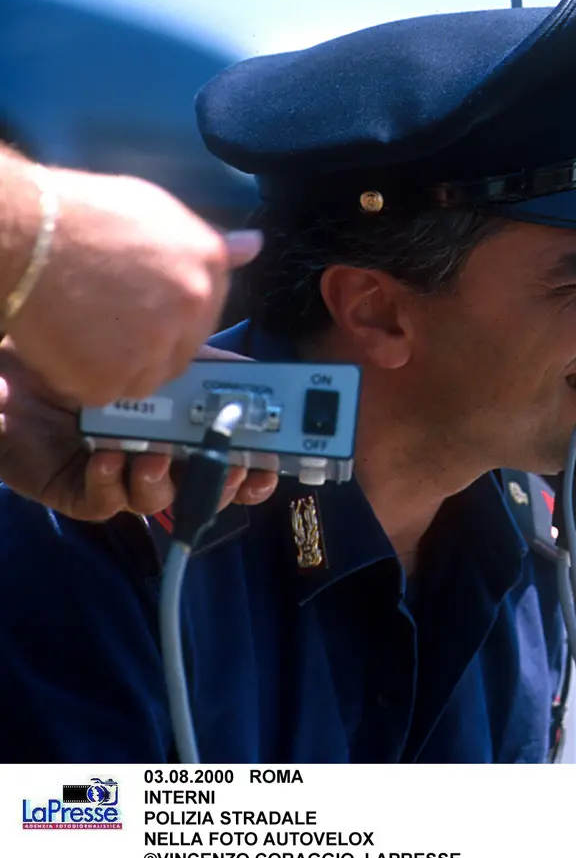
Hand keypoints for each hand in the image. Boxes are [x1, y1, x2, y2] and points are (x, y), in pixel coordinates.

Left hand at [0, 340, 277, 520]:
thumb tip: (264, 374)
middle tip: (226, 468)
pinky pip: (104, 503)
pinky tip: (108, 458)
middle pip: (204, 493)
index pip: (232, 464)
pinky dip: (111, 484)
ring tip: (153, 457)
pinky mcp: (81, 492)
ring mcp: (121, 479)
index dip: (256, 473)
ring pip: (156, 502)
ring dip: (161, 483)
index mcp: (186, 432)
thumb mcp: (166, 355)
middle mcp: (159, 459)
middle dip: (221, 486)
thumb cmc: (92, 357)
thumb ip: (215, 367)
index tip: (269, 467)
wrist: (20, 366)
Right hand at [4, 167, 262, 405]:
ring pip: (149, 377)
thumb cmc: (83, 215)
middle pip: (183, 350)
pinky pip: (109, 393)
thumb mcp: (156, 211)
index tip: (142, 309)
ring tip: (85, 332)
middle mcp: (194, 307)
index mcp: (209, 265)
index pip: (207, 311)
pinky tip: (69, 346)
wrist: (25, 235)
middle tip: (108, 323)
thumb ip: (207, 240)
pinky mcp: (114, 377)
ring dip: (122, 367)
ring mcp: (156, 345)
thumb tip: (255, 246)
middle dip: (152, 346)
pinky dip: (87, 380)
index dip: (172, 315)